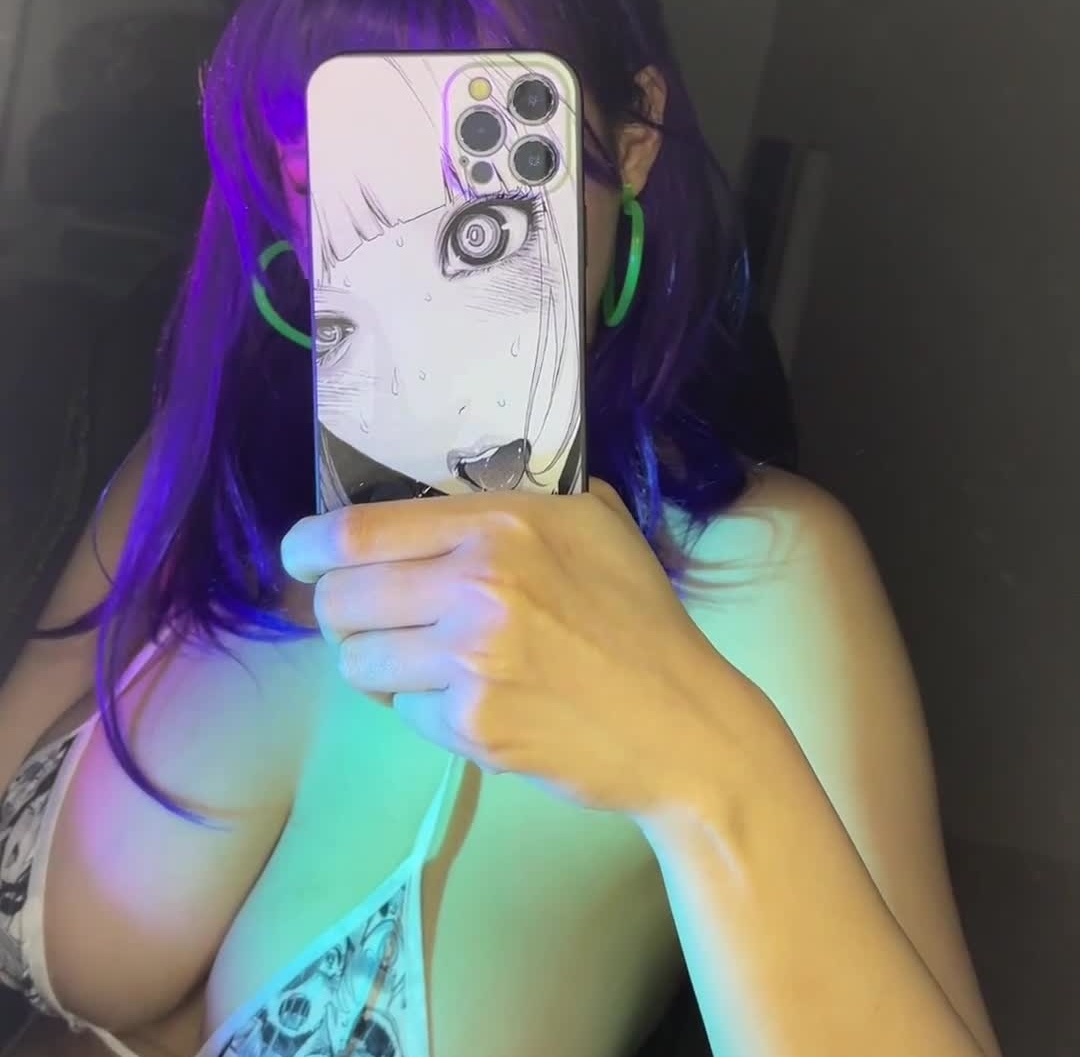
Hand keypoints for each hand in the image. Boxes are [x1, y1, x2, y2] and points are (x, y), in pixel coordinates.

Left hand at [280, 483, 742, 816]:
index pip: (358, 530)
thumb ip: (518, 500)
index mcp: (502, 523)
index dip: (309, 546)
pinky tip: (475, 703)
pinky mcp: (473, 727)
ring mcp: (472, 660)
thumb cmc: (637, 618)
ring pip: (359, 663)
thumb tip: (435, 490)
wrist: (683, 724)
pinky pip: (404, 714)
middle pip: (341, 599)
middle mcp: (478, 584)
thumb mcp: (593, 524)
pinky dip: (425, 712)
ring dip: (378, 667)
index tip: (300, 554)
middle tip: (369, 620)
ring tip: (423, 664)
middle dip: (342, 613)